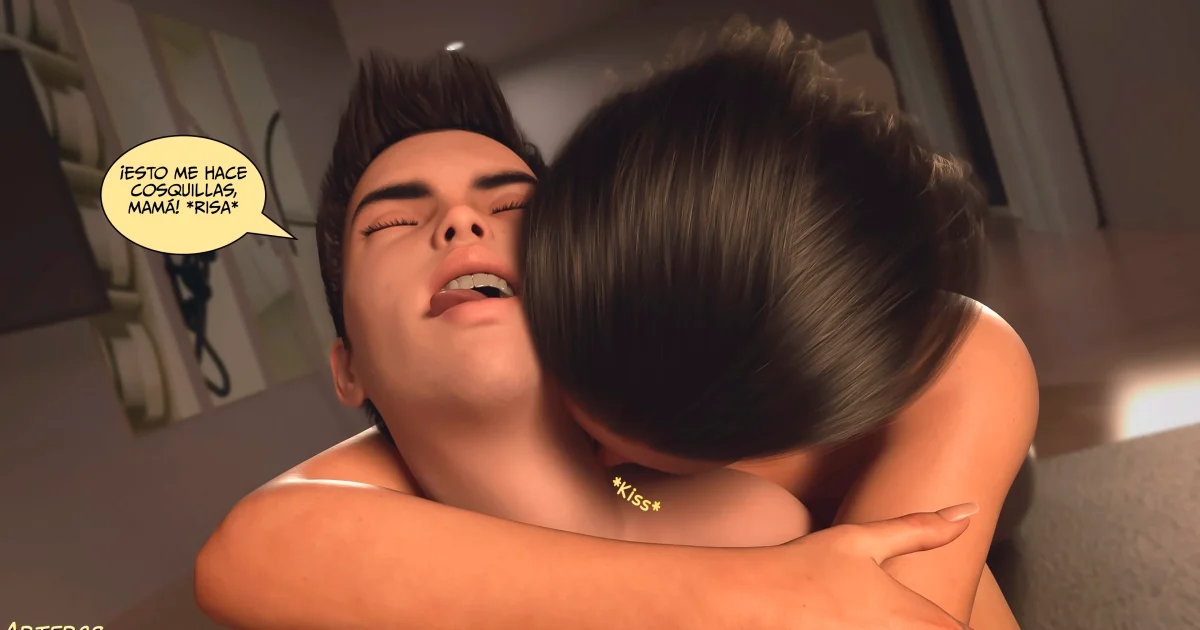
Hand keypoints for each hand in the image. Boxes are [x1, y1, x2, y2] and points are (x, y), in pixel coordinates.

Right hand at [718, 504, 977, 628]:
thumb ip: (921, 530)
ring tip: (847, 617)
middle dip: (910, 625)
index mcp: (925, 621)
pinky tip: (827, 625)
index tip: (903, 607)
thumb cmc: (804, 570)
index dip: (934, 620)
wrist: (749, 602)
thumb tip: (968, 511)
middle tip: (866, 611)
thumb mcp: (863, 541)